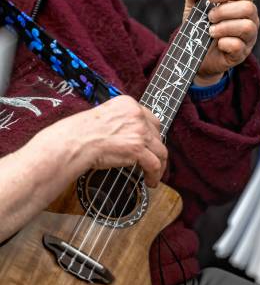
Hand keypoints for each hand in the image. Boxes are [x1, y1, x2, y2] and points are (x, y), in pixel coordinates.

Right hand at [35, 95, 167, 187]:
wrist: (75, 142)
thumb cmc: (81, 132)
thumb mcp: (104, 116)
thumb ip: (119, 121)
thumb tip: (127, 134)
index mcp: (128, 104)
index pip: (150, 118)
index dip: (151, 134)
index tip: (150, 144)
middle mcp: (137, 115)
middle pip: (157, 134)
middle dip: (155, 149)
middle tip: (151, 160)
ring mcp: (139, 131)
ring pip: (160, 150)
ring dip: (159, 165)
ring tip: (153, 175)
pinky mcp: (137, 149)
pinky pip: (155, 164)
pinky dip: (155, 175)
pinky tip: (150, 181)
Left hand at [183, 0, 258, 85]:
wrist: (195, 55)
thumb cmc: (200, 27)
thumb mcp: (193, 8)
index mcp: (240, 3)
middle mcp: (249, 18)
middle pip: (248, 8)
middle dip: (225, 11)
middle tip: (209, 17)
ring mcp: (248, 37)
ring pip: (247, 27)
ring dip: (225, 27)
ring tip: (211, 31)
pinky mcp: (241, 53)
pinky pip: (239, 46)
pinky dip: (226, 43)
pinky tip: (218, 43)